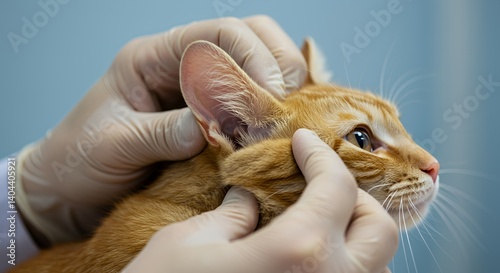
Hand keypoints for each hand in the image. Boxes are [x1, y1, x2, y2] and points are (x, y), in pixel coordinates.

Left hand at [16, 15, 307, 244]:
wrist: (70, 186)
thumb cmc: (79, 159)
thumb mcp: (114, 145)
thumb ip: (164, 133)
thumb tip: (215, 130)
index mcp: (153, 58)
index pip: (218, 33)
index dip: (252, 57)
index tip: (270, 96)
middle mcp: (182, 65)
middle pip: (250, 36)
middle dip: (277, 65)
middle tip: (285, 107)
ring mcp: (200, 89)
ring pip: (259, 64)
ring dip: (280, 88)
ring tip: (282, 122)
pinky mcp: (211, 116)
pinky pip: (252, 102)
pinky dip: (271, 112)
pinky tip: (274, 132)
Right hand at [123, 129, 397, 272]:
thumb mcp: (188, 244)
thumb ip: (230, 215)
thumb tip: (250, 200)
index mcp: (300, 251)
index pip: (337, 186)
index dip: (321, 155)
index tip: (303, 142)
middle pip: (380, 229)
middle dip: (356, 197)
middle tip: (319, 184)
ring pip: (377, 266)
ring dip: (355, 237)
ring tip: (318, 222)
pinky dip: (344, 267)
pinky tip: (309, 261)